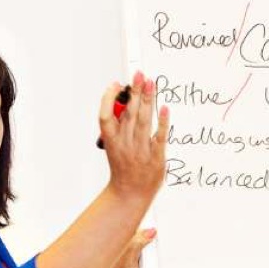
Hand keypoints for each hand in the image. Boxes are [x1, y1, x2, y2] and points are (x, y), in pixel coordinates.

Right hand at [99, 71, 168, 203]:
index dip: (108, 99)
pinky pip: (159, 136)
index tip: (115, 85)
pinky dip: (162, 122)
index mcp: (111, 141)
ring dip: (147, 100)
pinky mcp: (156, 156)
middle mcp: (124, 144)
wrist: (130, 193)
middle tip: (139, 74)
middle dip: (133, 92)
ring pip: (143, 121)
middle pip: (128, 113)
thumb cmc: (123, 167)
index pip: (105, 117)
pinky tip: (163, 108)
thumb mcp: (113, 146)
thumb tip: (127, 102)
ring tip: (150, 83)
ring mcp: (140, 150)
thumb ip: (119, 126)